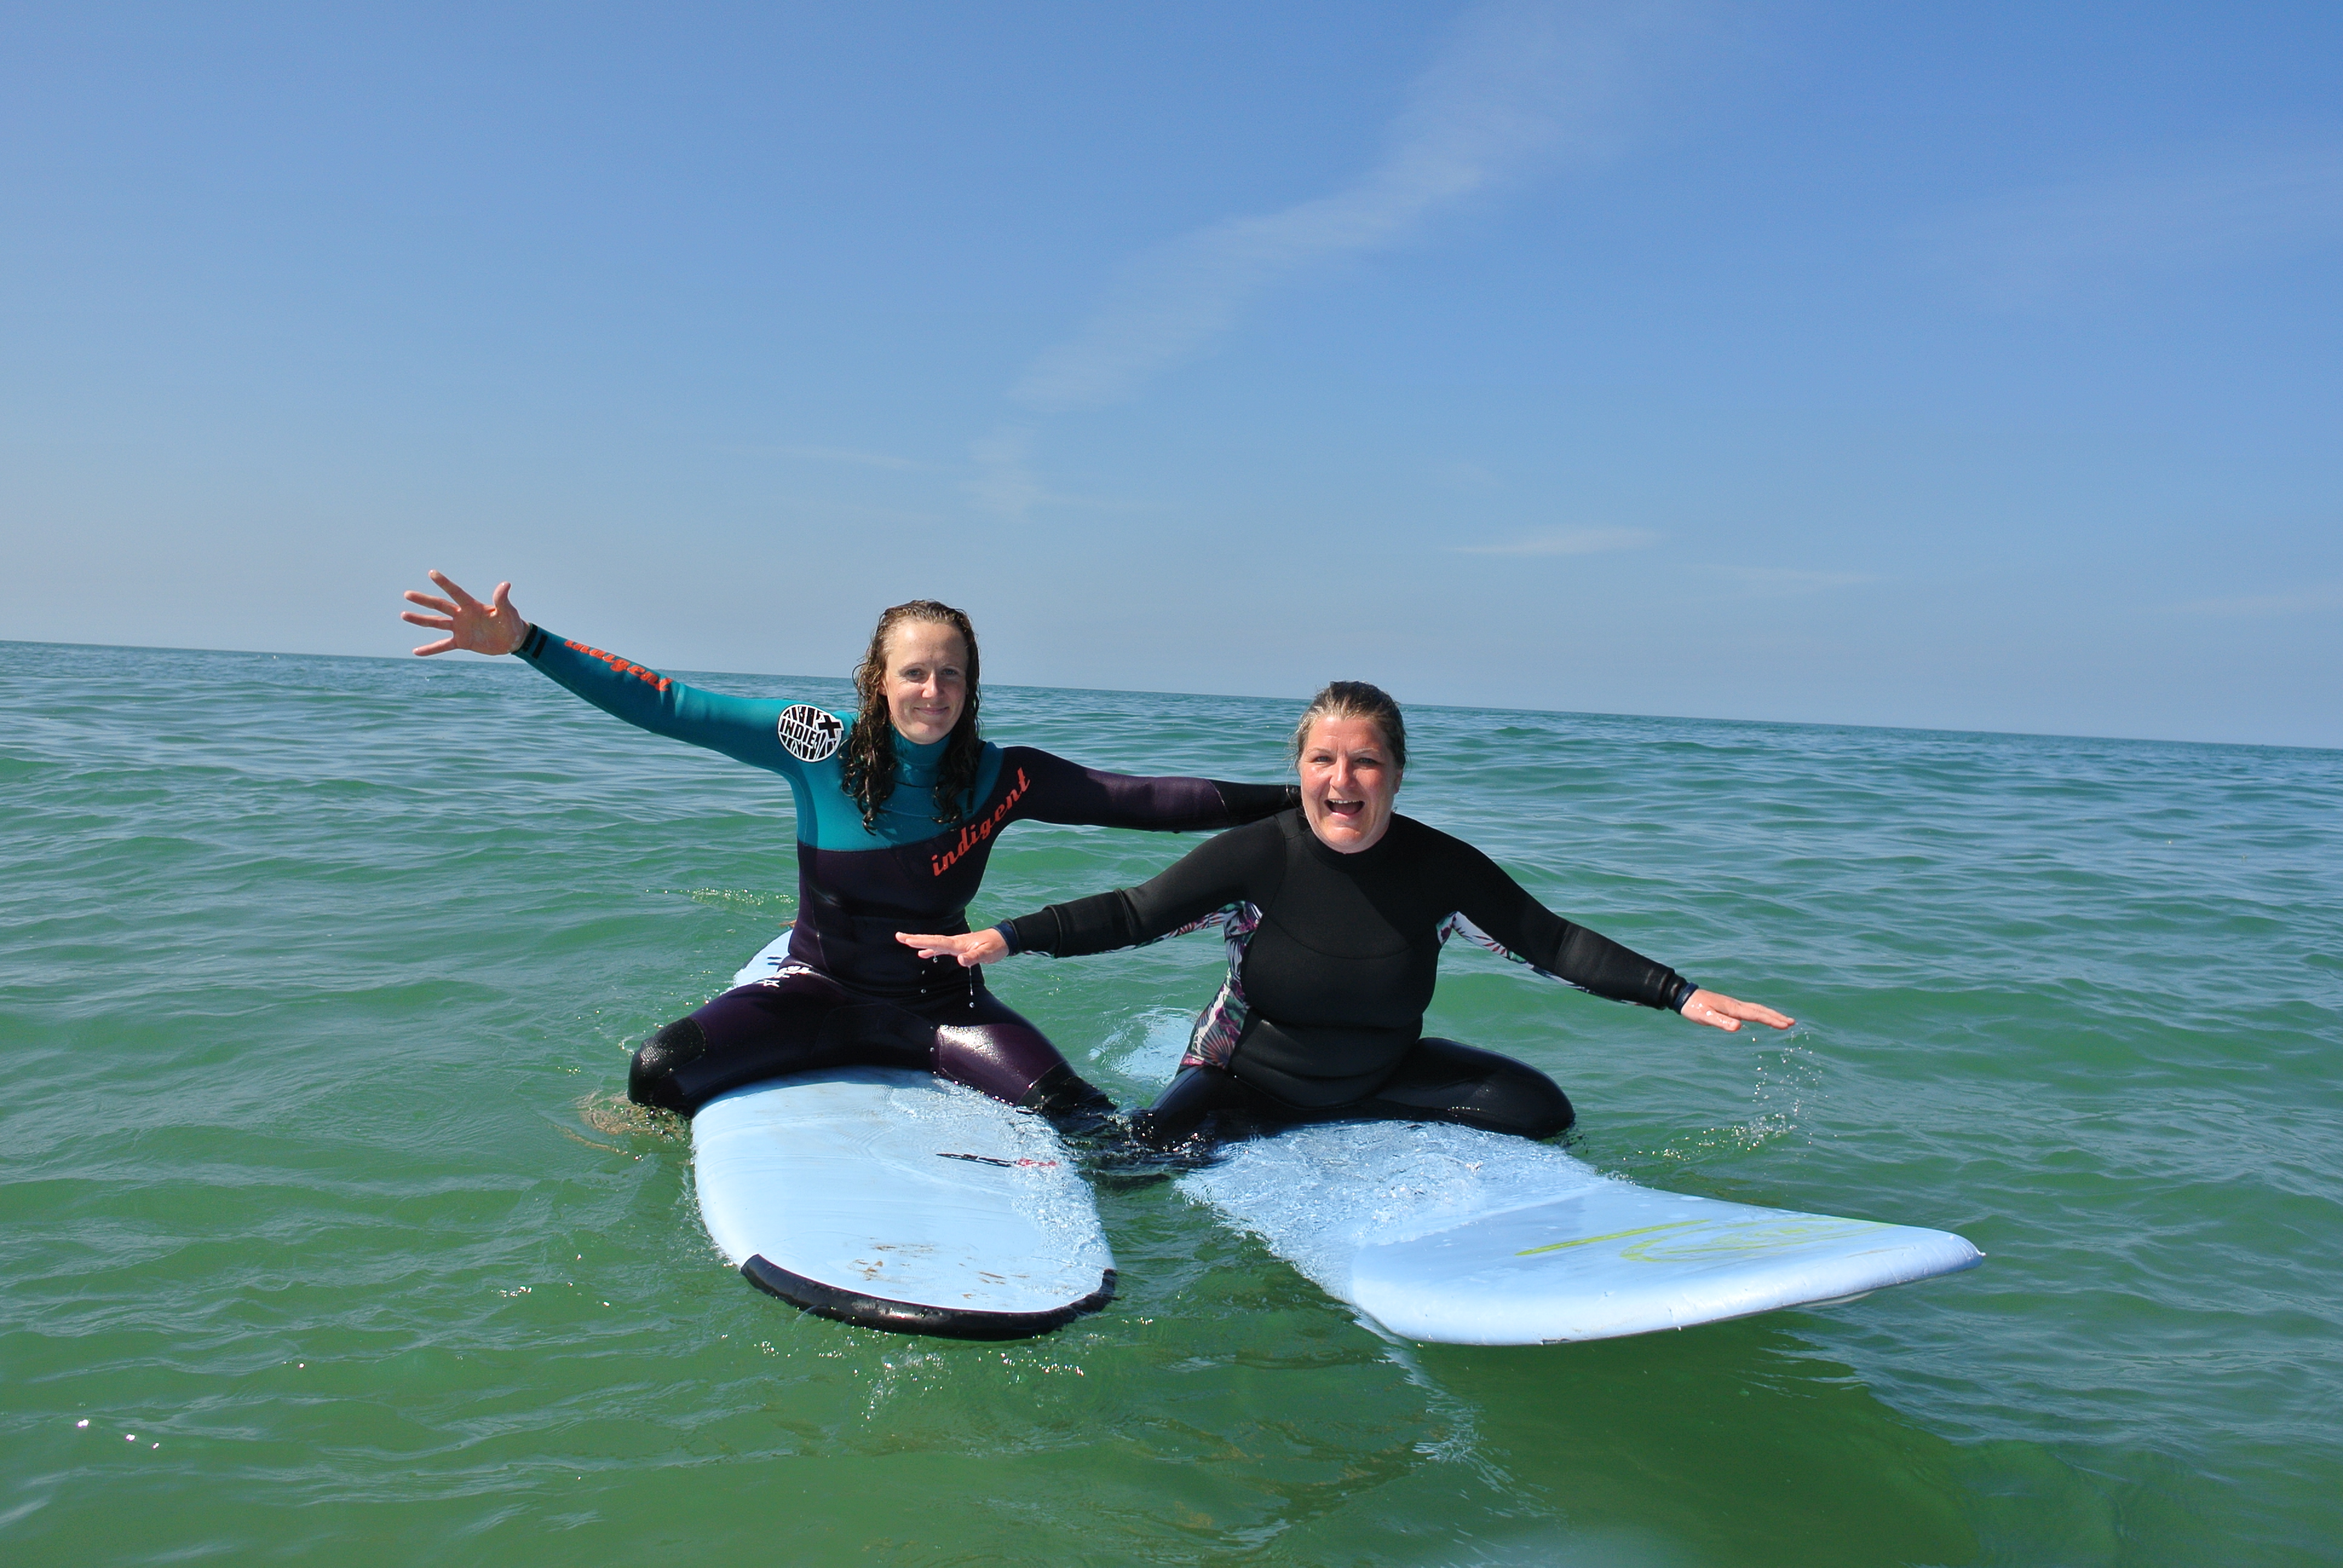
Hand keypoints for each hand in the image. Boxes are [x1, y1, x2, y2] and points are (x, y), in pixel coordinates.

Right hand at [401, 570, 528, 655]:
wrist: (513, 640)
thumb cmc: (512, 622)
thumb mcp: (508, 611)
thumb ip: (502, 599)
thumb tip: (506, 584)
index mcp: (472, 606)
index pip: (456, 592)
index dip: (445, 583)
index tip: (431, 573)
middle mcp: (462, 615)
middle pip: (439, 606)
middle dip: (424, 600)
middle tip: (407, 594)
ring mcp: (460, 628)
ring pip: (436, 623)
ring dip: (420, 620)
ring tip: (403, 615)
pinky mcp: (462, 642)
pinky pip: (443, 646)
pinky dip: (430, 649)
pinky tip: (416, 652)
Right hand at [896, 929, 1008, 966]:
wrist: (1004, 939)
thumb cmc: (996, 946)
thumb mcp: (988, 952)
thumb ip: (974, 956)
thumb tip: (960, 960)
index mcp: (959, 943)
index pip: (938, 942)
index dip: (923, 942)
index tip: (908, 940)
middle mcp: (955, 942)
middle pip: (932, 940)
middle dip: (915, 938)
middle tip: (899, 936)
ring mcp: (956, 944)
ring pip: (934, 943)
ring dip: (920, 942)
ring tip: (905, 941)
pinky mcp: (959, 948)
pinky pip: (940, 948)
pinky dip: (931, 950)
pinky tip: (923, 954)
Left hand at [1680, 989, 1794, 1031]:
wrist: (1684, 996)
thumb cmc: (1694, 1008)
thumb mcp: (1705, 1017)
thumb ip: (1721, 1022)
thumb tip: (1739, 1027)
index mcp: (1733, 1008)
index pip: (1756, 1015)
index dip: (1772, 1020)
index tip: (1786, 1025)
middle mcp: (1736, 1004)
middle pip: (1760, 1010)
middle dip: (1776, 1017)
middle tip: (1792, 1023)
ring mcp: (1733, 1004)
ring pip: (1756, 1009)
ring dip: (1770, 1014)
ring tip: (1783, 1021)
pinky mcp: (1729, 1006)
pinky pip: (1750, 1010)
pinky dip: (1760, 1013)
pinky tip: (1761, 1017)